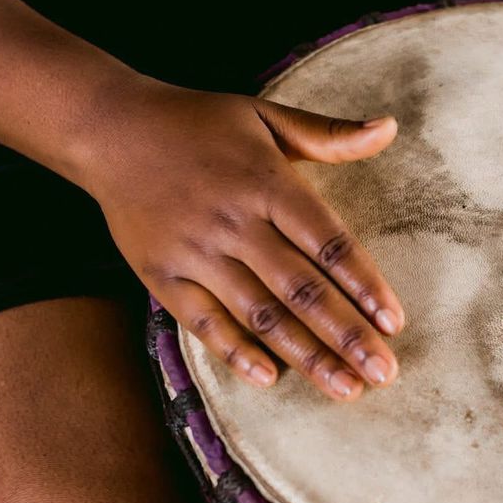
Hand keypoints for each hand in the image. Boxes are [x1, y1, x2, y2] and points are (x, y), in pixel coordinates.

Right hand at [85, 80, 404, 400]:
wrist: (108, 129)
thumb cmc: (198, 123)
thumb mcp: (265, 115)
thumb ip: (328, 133)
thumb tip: (390, 128)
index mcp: (266, 181)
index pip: (327, 241)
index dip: (364, 284)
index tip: (394, 323)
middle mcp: (233, 220)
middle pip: (301, 289)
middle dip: (346, 336)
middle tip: (384, 374)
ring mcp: (194, 251)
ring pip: (260, 314)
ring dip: (305, 355)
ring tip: (344, 388)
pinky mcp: (160, 275)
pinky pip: (203, 322)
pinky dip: (236, 352)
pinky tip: (271, 379)